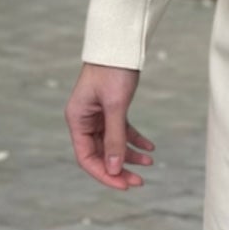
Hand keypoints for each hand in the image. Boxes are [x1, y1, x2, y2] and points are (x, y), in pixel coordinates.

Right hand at [65, 62, 154, 187]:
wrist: (120, 44)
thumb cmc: (113, 71)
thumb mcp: (116, 106)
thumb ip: (115, 138)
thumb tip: (114, 168)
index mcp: (77, 120)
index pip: (86, 157)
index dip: (105, 174)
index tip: (124, 185)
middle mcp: (84, 120)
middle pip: (100, 154)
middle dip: (120, 168)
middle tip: (140, 182)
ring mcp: (97, 115)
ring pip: (112, 144)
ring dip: (130, 156)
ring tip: (150, 163)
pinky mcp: (111, 109)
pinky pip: (122, 131)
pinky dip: (135, 140)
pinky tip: (150, 147)